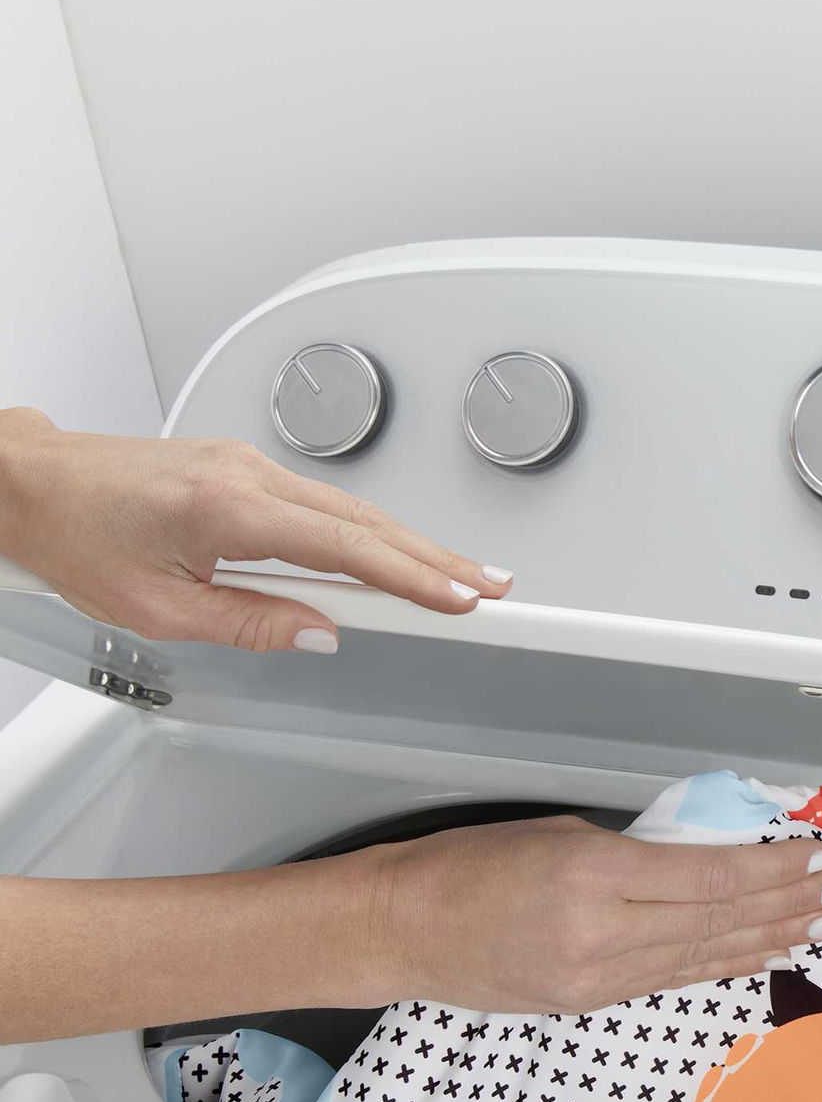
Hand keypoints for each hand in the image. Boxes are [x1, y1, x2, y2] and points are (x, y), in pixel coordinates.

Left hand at [0, 406, 511, 652]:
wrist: (27, 481)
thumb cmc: (75, 536)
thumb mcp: (157, 610)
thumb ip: (249, 624)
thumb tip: (318, 635)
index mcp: (229, 510)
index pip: (348, 550)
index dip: (415, 578)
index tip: (463, 599)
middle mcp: (249, 475)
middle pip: (369, 524)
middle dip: (438, 560)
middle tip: (494, 589)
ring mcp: (252, 465)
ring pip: (354, 512)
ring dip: (411, 547)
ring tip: (461, 578)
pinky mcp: (246, 469)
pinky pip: (326, 505)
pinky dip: (371, 533)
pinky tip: (397, 554)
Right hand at [367, 817, 821, 1011]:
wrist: (403, 931)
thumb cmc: (468, 865)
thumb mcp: (559, 833)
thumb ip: (634, 850)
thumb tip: (697, 857)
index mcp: (593, 874)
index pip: (709, 876)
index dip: (770, 868)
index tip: (810, 853)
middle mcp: (602, 933)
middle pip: (719, 920)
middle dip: (784, 905)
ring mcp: (598, 978)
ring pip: (703, 957)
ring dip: (766, 940)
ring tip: (815, 927)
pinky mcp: (589, 1002)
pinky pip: (672, 978)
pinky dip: (722, 965)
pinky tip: (758, 956)